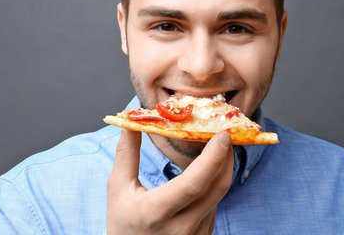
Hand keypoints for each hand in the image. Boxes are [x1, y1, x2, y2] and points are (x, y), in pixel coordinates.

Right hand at [107, 129, 233, 234]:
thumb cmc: (122, 223)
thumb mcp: (118, 189)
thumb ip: (127, 153)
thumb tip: (133, 118)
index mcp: (154, 212)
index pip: (192, 183)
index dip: (212, 158)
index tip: (222, 135)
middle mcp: (179, 228)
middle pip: (216, 188)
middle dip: (226, 158)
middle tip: (226, 135)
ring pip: (219, 196)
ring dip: (222, 170)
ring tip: (218, 149)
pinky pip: (215, 206)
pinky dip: (215, 186)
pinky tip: (209, 174)